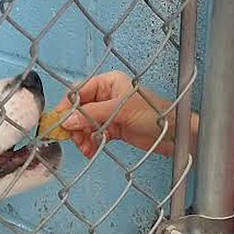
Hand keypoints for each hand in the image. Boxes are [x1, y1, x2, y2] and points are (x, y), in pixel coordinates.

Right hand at [53, 71, 196, 157]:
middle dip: (75, 125)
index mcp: (109, 82)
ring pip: (86, 123)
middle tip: (73, 139)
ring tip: (85, 148)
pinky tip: (91, 151)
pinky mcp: (114, 128)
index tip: (59, 121)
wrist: (174, 134)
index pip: (80, 91)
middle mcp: (108, 95)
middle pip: (80, 109)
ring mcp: (110, 113)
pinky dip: (91, 142)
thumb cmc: (154, 114)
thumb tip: (66, 120)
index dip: (67, 106)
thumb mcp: (121, 111)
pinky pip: (95, 134)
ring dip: (82, 136)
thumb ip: (93, 115)